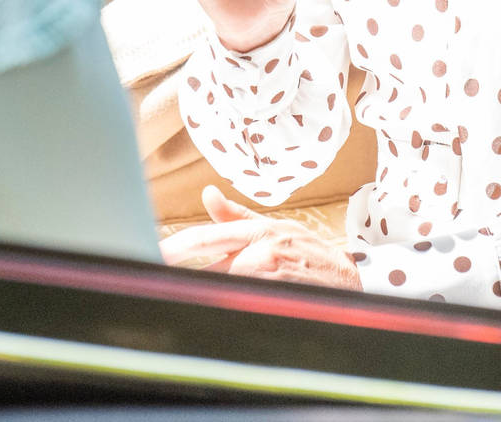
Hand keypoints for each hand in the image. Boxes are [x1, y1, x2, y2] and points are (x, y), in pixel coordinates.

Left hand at [159, 186, 361, 289]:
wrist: (349, 278)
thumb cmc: (308, 251)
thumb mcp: (274, 226)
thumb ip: (235, 215)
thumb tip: (207, 194)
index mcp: (257, 230)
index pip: (206, 237)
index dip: (175, 247)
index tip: (151, 254)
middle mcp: (261, 249)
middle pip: (210, 270)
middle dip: (189, 279)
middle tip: (162, 285)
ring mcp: (269, 274)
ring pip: (225, 288)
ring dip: (214, 294)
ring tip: (214, 298)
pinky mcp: (277, 295)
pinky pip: (242, 301)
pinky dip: (233, 304)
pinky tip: (234, 307)